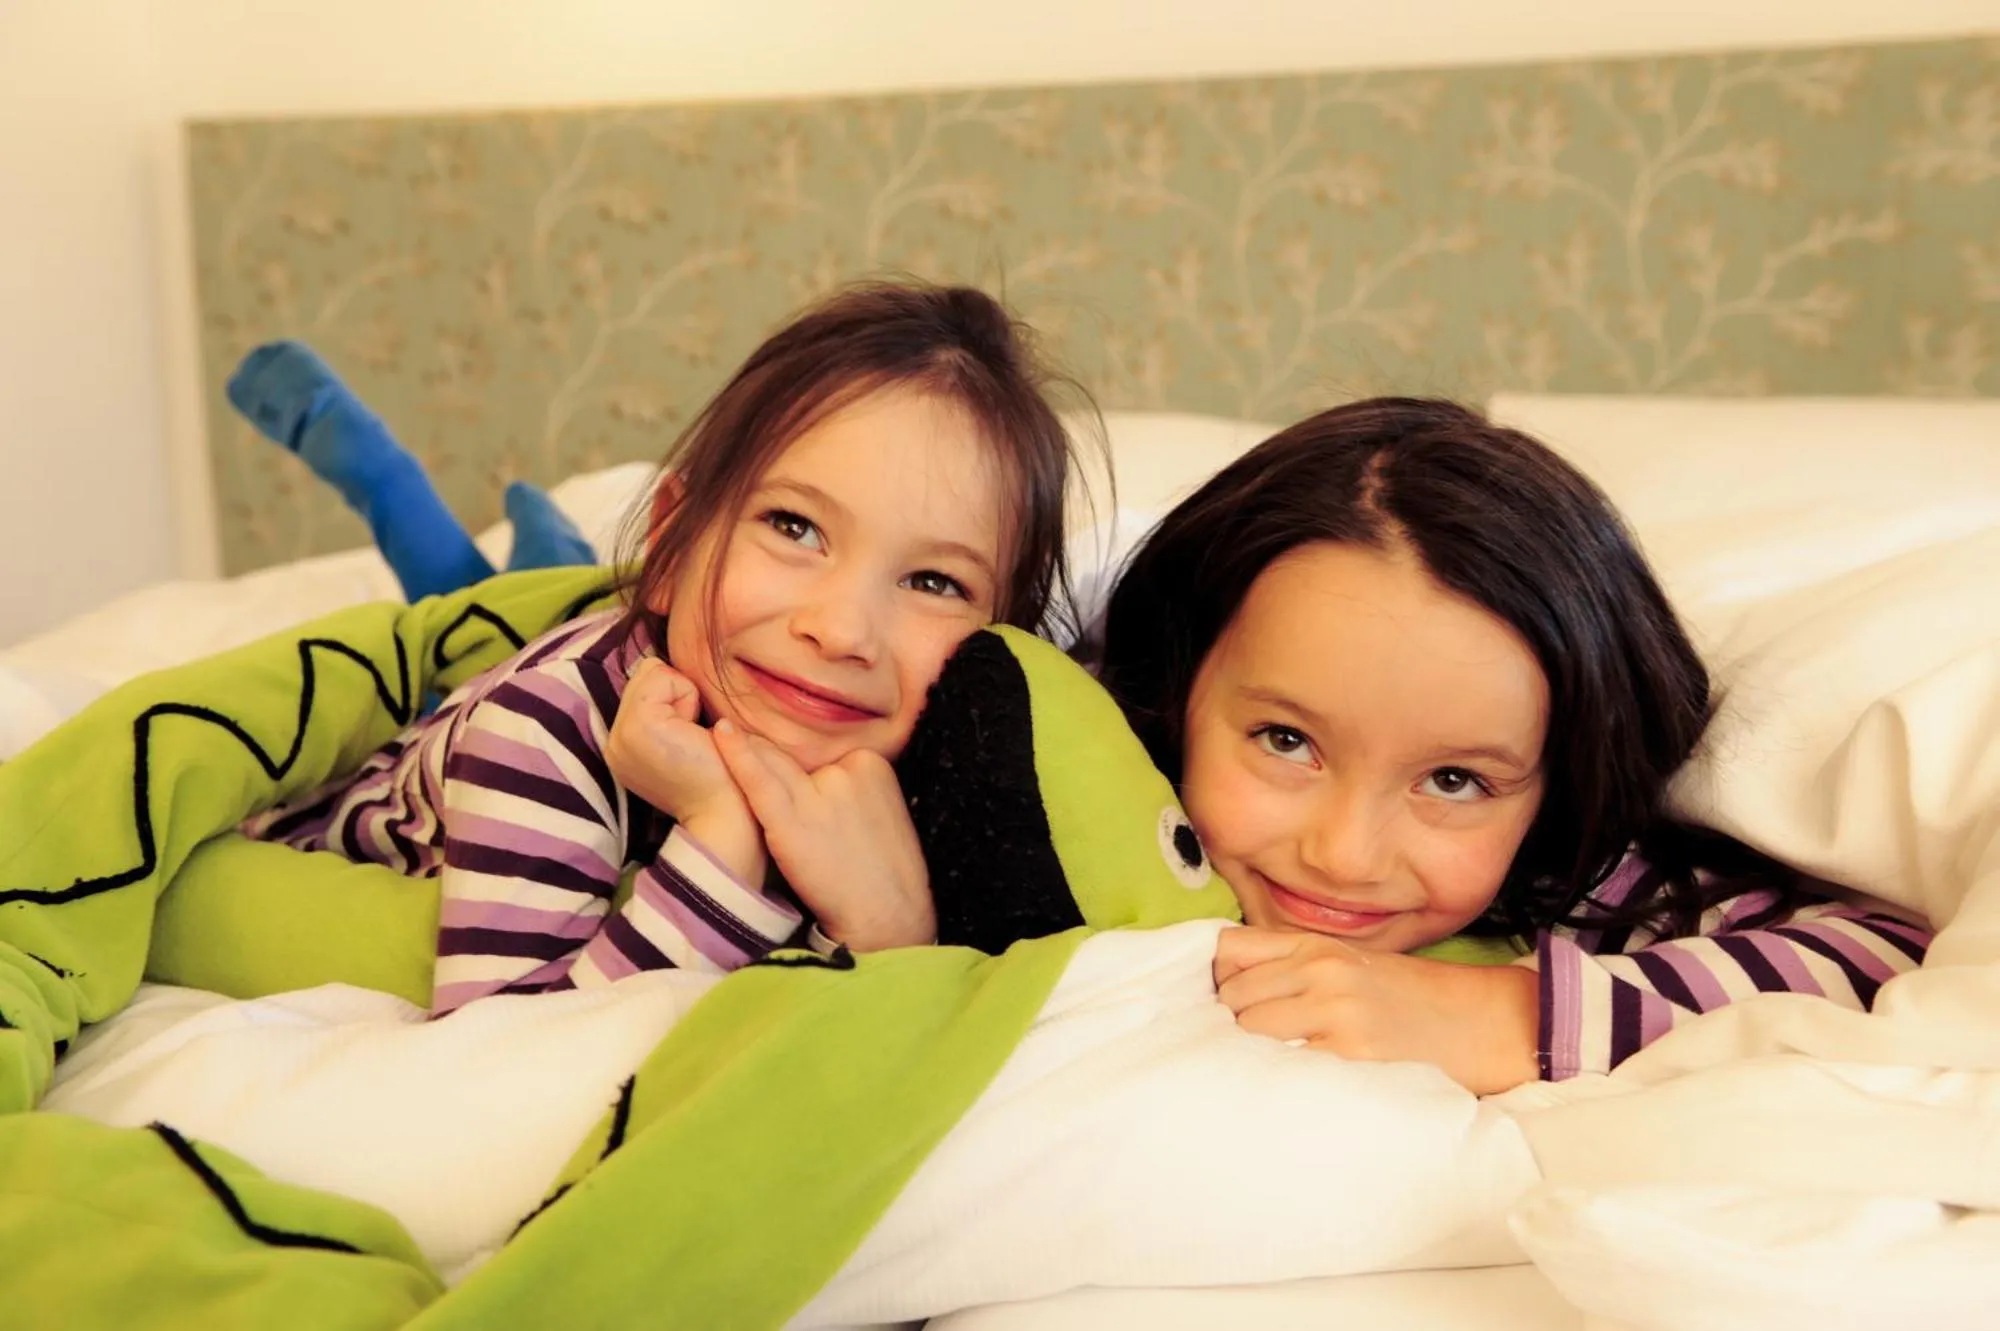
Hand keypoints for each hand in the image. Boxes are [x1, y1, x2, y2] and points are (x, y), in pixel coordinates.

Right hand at [604, 658, 763, 881]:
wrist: (728, 812)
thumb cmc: (720, 773)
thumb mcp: (683, 734)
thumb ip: (666, 704)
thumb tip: (660, 664)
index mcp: (623, 746)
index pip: (641, 685)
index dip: (674, 698)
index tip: (687, 738)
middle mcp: (614, 742)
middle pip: (644, 673)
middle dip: (676, 693)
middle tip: (691, 737)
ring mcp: (621, 735)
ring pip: (652, 672)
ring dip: (683, 695)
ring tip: (691, 736)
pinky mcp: (639, 726)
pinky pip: (663, 678)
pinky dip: (687, 697)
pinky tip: (693, 733)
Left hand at [713, 721, 934, 952]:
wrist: (888, 916)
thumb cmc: (884, 875)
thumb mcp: (882, 814)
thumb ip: (850, 791)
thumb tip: (816, 785)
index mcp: (872, 764)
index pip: (821, 755)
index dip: (801, 769)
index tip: (793, 783)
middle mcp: (847, 769)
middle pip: (795, 755)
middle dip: (770, 754)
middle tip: (741, 742)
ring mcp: (820, 791)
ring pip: (773, 763)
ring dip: (748, 750)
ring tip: (720, 732)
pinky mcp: (793, 819)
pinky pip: (758, 779)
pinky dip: (736, 755)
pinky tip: (720, 734)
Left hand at [1212, 927, 1539, 1095]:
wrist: (1485, 1022)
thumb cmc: (1415, 999)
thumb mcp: (1353, 964)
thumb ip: (1294, 966)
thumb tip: (1227, 986)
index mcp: (1318, 947)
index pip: (1230, 951)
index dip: (1216, 981)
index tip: (1218, 1007)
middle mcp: (1321, 971)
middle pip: (1232, 997)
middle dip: (1227, 1026)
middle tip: (1241, 1051)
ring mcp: (1335, 1011)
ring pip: (1248, 1031)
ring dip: (1246, 1055)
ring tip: (1261, 1073)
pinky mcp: (1350, 1053)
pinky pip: (1285, 1065)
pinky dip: (1275, 1078)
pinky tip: (1287, 1089)